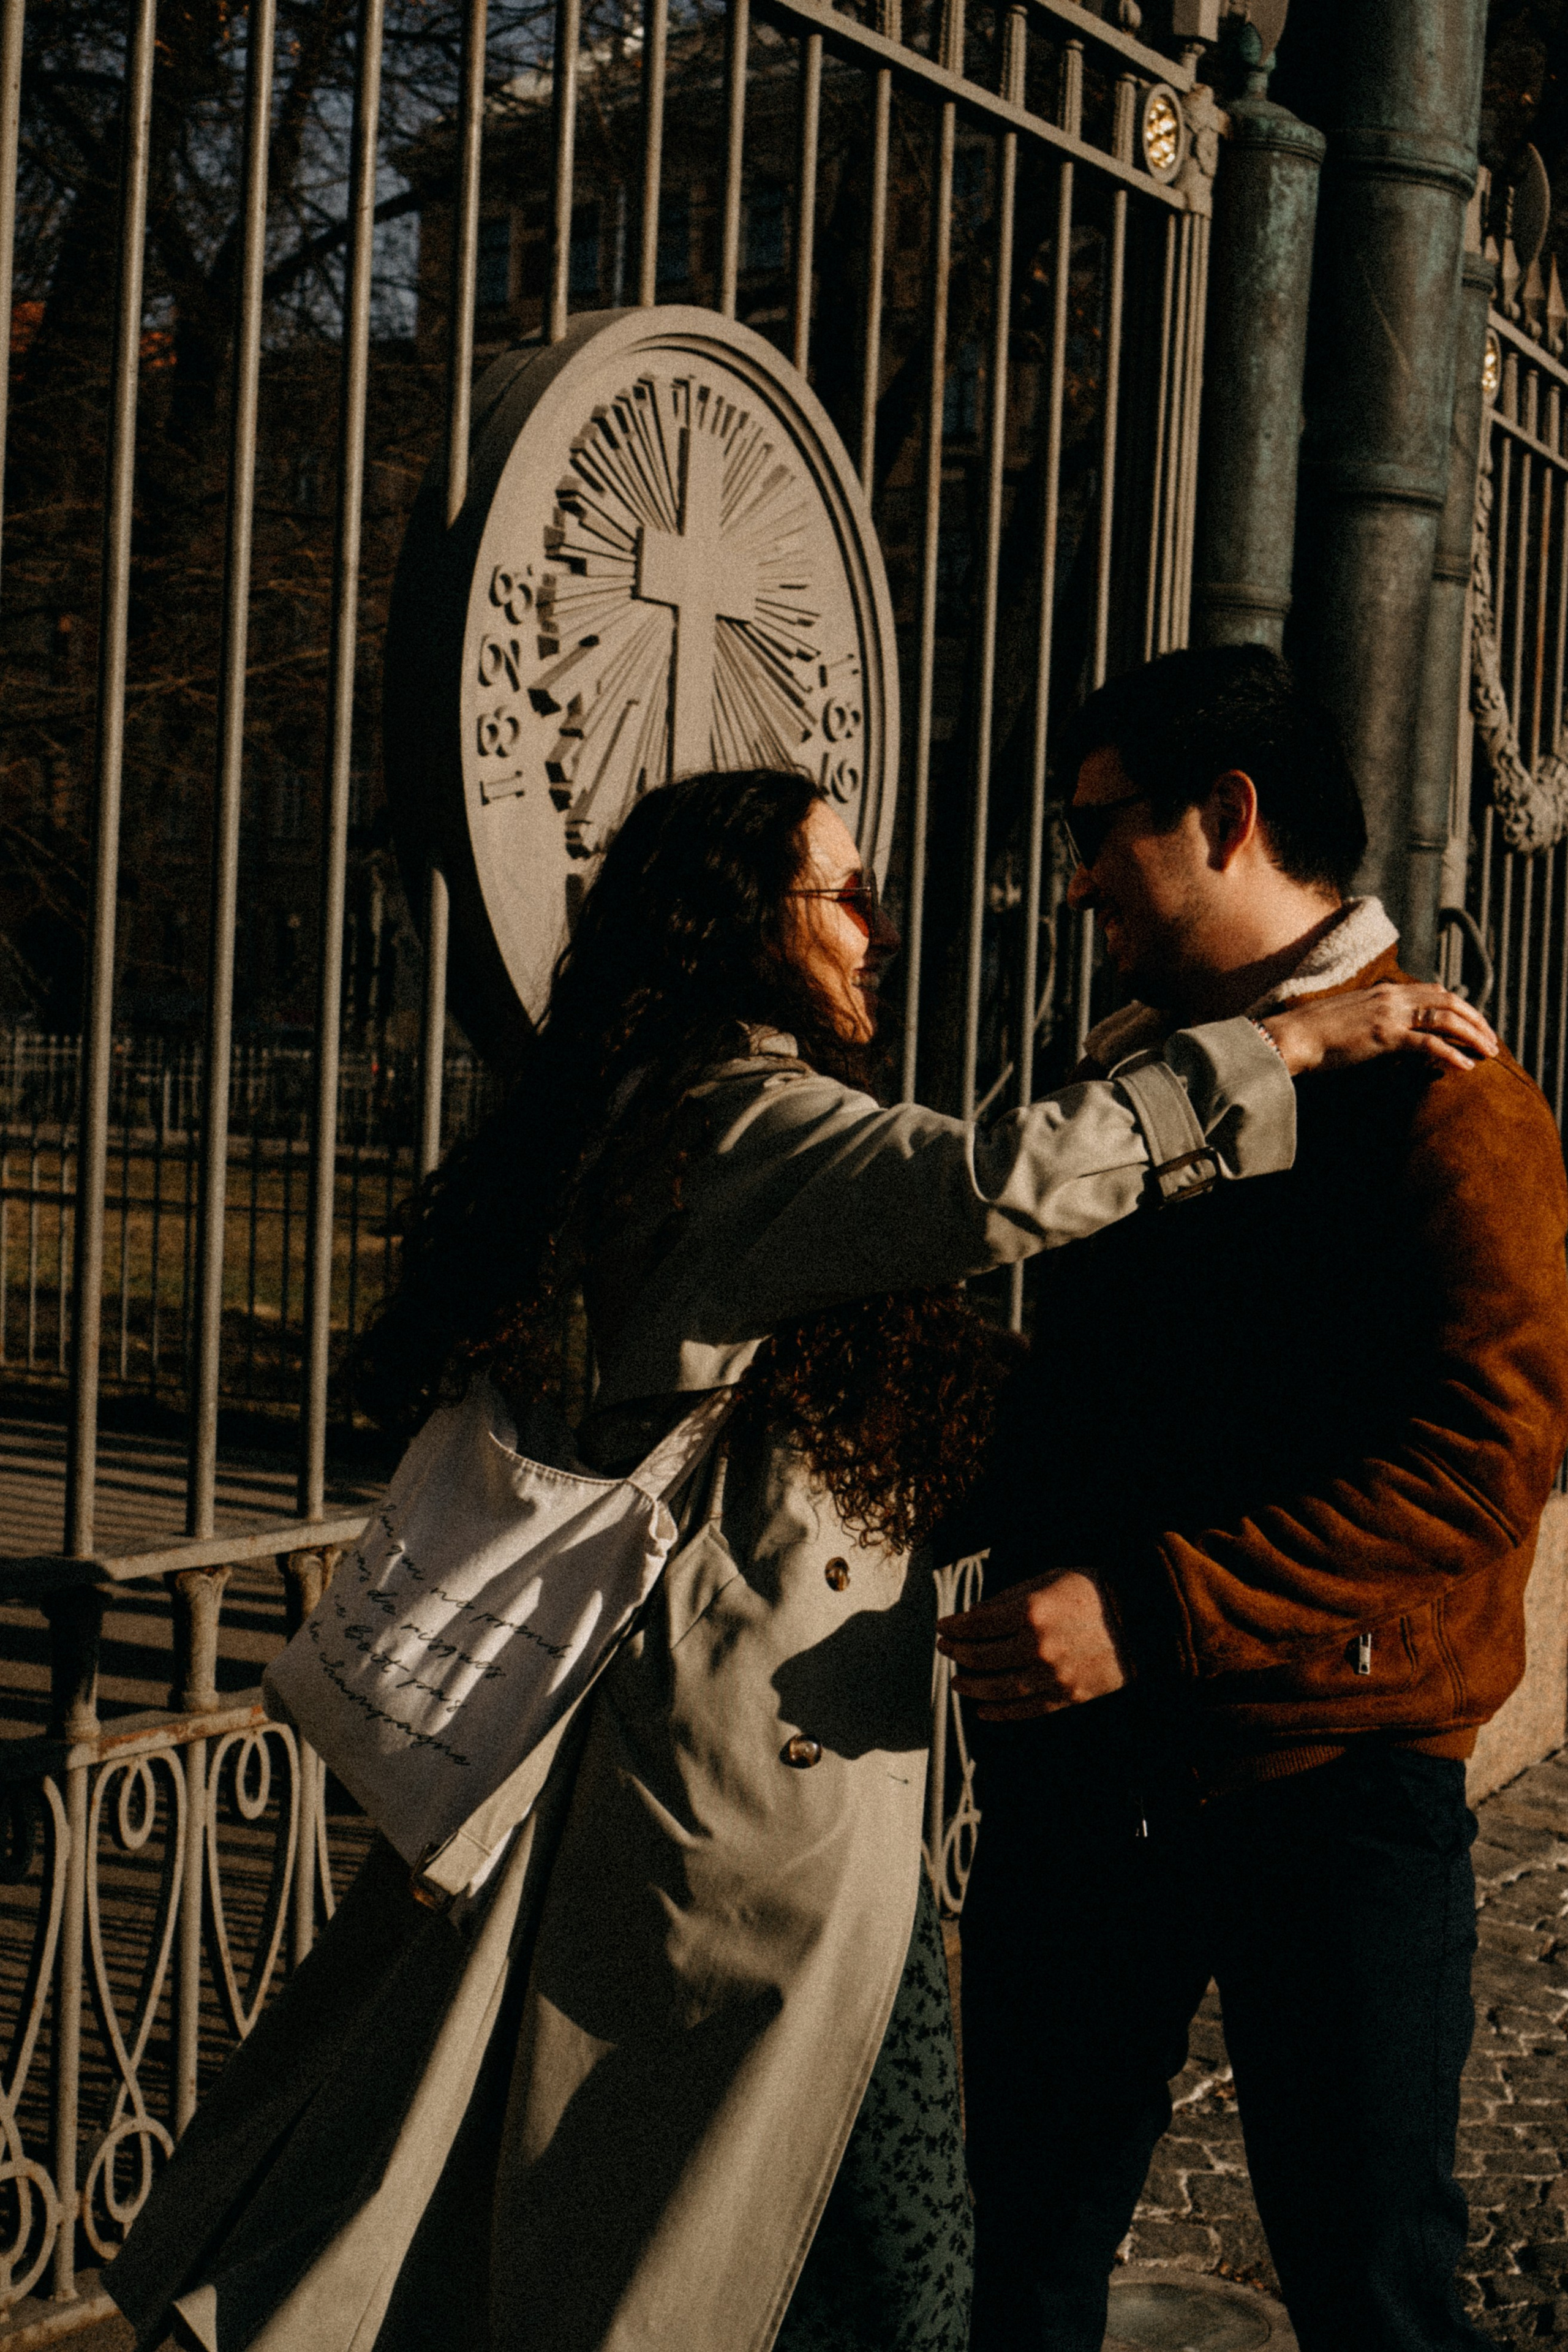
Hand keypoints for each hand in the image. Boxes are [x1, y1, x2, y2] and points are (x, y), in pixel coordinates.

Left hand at [936, 1571, 1125, 1720]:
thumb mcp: (1048, 1580)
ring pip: (998, 1689)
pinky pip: (1025, 1710)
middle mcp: (1037, 1647)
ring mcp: (1052, 1676)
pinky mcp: (1066, 1696)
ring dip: (971, 1686)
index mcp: (1031, 1612)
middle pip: (982, 1657)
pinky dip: (1000, 1713)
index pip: (977, 1625)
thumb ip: (1009, 1597)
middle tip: (945, 1649)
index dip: (955, 1626)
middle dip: (957, 1653)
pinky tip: (983, 1710)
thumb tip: (976, 1614)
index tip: (943, 1626)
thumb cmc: (1093, 1592)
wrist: (1142, 1619)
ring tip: (957, 1681)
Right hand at [1261, 983, 1497, 1076]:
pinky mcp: (1385, 1036)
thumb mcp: (1350, 1017)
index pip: (1434, 992)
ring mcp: (1389, 1015)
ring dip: (1472, 1035)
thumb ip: (1374, 1017)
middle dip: (1476, 1020)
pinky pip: (1428, 1043)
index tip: (1474, 1024)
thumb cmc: (1315, 1034)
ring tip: (1489, 1053)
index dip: (1460, 1006)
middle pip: (1448, 1001)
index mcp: (1384, 991)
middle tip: (1492, 1041)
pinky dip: (1451, 1054)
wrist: (1292, 1037)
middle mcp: (1391, 997)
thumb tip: (1391, 1028)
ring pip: (1446, 1019)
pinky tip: (1465, 1067)